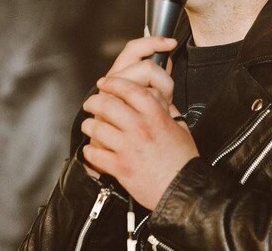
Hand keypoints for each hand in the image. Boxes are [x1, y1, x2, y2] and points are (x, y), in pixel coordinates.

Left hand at [81, 36, 198, 209]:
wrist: (182, 189)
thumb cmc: (184, 160)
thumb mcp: (181, 127)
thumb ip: (168, 111)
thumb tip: (159, 99)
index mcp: (155, 116)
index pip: (131, 90)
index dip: (115, 83)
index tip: (106, 82)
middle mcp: (139, 127)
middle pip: (108, 105)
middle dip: (95, 101)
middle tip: (90, 103)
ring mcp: (127, 147)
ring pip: (98, 128)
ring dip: (89, 125)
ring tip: (87, 125)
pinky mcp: (120, 167)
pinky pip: (96, 155)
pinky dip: (90, 151)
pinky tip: (90, 150)